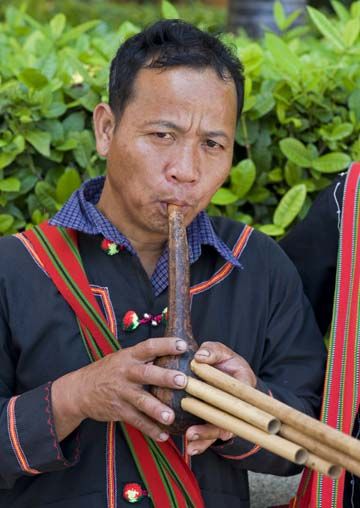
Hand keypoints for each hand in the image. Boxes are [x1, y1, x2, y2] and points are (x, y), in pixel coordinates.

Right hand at [52, 337, 187, 441]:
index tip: (182, 345)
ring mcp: (122, 393)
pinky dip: (150, 429)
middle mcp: (126, 373)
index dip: (165, 345)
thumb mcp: (123, 358)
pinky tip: (163, 435)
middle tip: (182, 381)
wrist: (79, 390)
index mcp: (129, 357)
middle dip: (165, 377)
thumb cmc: (109, 371)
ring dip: (157, 409)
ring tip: (170, 417)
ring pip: (141, 401)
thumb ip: (144, 357)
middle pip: (147, 374)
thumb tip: (174, 353)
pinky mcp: (119, 411)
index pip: (148, 346)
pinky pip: (136, 421)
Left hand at [185, 341, 255, 454]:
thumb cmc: (226, 362)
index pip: (239, 398)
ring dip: (204, 438)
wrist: (228, 373)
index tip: (219, 418)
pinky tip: (191, 449)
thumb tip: (199, 356)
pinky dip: (201, 444)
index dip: (231, 409)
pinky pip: (210, 436)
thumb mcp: (223, 352)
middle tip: (192, 433)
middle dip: (210, 429)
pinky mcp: (215, 421)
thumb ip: (213, 350)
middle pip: (227, 420)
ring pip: (218, 430)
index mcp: (243, 387)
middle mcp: (237, 405)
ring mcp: (227, 416)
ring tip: (190, 441)